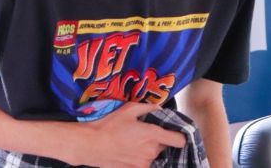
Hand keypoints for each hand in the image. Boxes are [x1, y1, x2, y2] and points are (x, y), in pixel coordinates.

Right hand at [68, 102, 185, 167]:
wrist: (91, 144)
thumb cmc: (108, 125)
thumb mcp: (128, 109)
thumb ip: (148, 108)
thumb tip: (160, 108)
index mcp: (152, 135)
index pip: (179, 140)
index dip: (178, 135)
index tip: (172, 131)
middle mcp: (152, 151)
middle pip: (164, 146)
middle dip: (158, 140)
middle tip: (143, 133)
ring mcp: (144, 163)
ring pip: (153, 155)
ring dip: (148, 149)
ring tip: (132, 142)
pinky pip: (143, 163)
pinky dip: (139, 157)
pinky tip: (127, 150)